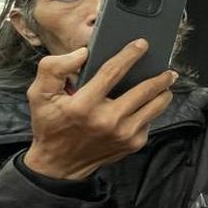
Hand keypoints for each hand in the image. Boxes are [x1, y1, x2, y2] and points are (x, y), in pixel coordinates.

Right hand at [24, 40, 177, 179]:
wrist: (59, 164)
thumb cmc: (50, 124)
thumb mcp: (39, 94)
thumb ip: (54, 68)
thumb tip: (83, 53)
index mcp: (84, 105)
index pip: (113, 71)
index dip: (130, 55)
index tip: (142, 44)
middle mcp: (107, 120)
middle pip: (145, 90)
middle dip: (161, 76)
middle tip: (168, 69)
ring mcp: (123, 134)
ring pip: (156, 106)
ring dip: (164, 92)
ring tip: (166, 83)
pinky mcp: (133, 143)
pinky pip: (149, 120)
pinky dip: (150, 110)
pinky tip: (146, 104)